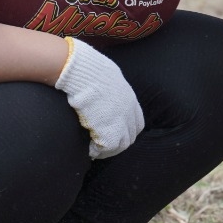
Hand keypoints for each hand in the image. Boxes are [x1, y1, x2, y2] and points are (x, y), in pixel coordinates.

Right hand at [54, 38, 145, 158]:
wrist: (85, 73)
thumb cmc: (90, 71)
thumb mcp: (108, 79)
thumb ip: (110, 90)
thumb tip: (100, 90)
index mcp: (130, 100)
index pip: (137, 123)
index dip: (126, 131)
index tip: (114, 134)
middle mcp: (129, 112)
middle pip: (131, 136)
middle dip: (118, 144)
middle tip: (103, 147)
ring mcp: (121, 121)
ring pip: (121, 145)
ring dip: (108, 150)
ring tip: (95, 150)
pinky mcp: (109, 130)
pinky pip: (107, 147)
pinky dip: (98, 151)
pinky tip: (90, 150)